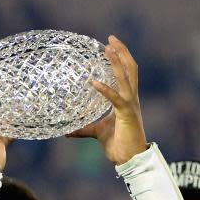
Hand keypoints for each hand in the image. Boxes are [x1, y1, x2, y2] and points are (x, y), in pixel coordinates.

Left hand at [67, 35, 147, 164]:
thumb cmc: (119, 146)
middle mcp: (131, 99)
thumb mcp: (98, 133)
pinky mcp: (127, 114)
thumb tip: (68, 132)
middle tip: (110, 39)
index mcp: (127, 100)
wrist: (130, 160)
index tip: (108, 47)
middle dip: (122, 52)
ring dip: (118, 61)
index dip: (119, 59)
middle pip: (130, 69)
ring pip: (126, 77)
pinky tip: (93, 82)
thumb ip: (85, 129)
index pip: (126, 74)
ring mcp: (131, 105)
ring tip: (108, 47)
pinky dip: (104, 89)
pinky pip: (115, 98)